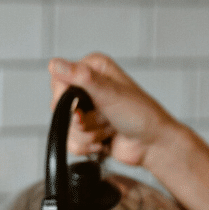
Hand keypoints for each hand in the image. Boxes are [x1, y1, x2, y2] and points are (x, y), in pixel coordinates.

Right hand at [49, 53, 176, 166]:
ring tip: (110, 128)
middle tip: (105, 117)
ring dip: (91, 133)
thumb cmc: (141, 115)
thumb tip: (54, 64)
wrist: (154, 145)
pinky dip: (89, 145)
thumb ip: (82, 78)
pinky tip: (106, 140)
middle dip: (83, 119)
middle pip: (59, 107)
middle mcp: (89, 88)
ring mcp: (87, 110)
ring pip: (66, 127)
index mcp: (94, 69)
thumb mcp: (110, 93)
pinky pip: (71, 142)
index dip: (65, 97)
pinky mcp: (87, 131)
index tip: (79, 105)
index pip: (58, 80)